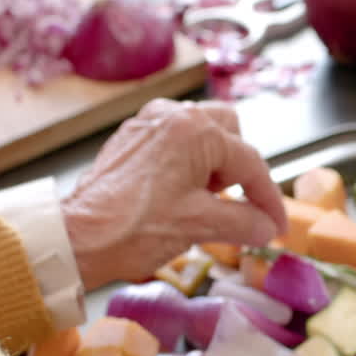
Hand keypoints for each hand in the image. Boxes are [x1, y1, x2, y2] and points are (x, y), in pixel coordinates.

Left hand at [63, 99, 287, 289]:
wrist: (78, 238)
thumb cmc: (134, 229)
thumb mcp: (201, 227)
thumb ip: (243, 223)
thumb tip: (264, 227)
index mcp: (195, 131)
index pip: (250, 164)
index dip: (269, 199)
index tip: (277, 225)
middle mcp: (173, 116)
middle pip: (229, 134)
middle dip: (240, 171)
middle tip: (238, 206)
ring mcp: (149, 125)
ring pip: (202, 134)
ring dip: (215, 166)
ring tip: (207, 202)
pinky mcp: (132, 139)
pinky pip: (175, 143)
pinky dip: (189, 165)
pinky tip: (182, 196)